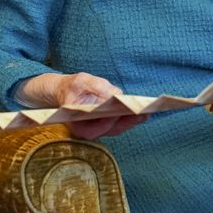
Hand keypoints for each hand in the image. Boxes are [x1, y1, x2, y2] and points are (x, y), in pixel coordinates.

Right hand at [15, 72, 147, 139]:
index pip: (94, 128)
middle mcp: (87, 130)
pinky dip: (131, 118)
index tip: (121, 113)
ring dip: (132, 121)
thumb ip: (97, 87)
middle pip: (110, 130)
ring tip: (148, 111)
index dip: (108, 122)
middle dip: (127, 122)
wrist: (65, 91)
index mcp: (76, 124)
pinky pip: (119, 124)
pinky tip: (144, 110)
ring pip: (117, 129)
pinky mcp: (105, 123)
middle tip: (143, 112)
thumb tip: (115, 94)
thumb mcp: (81, 81)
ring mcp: (97, 128)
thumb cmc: (72, 86)